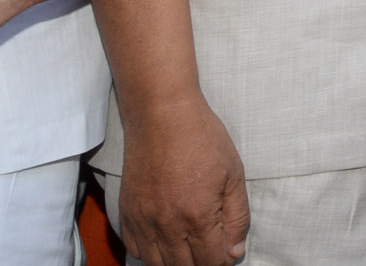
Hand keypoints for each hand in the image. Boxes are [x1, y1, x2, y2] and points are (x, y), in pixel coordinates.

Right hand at [118, 95, 249, 265]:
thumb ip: (237, 218)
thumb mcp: (234, 174)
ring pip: (157, 264)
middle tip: (210, 249)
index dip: (223, 260)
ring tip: (189, 249)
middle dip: (201, 263)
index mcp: (198, 216)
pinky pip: (135, 249)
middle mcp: (167, 225)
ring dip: (176, 263)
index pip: (211, 262)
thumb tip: (235, 252)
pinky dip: (151, 253)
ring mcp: (143, 221)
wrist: (162, 115)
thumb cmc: (203, 139)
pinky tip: (165, 240)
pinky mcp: (127, 213)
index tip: (227, 251)